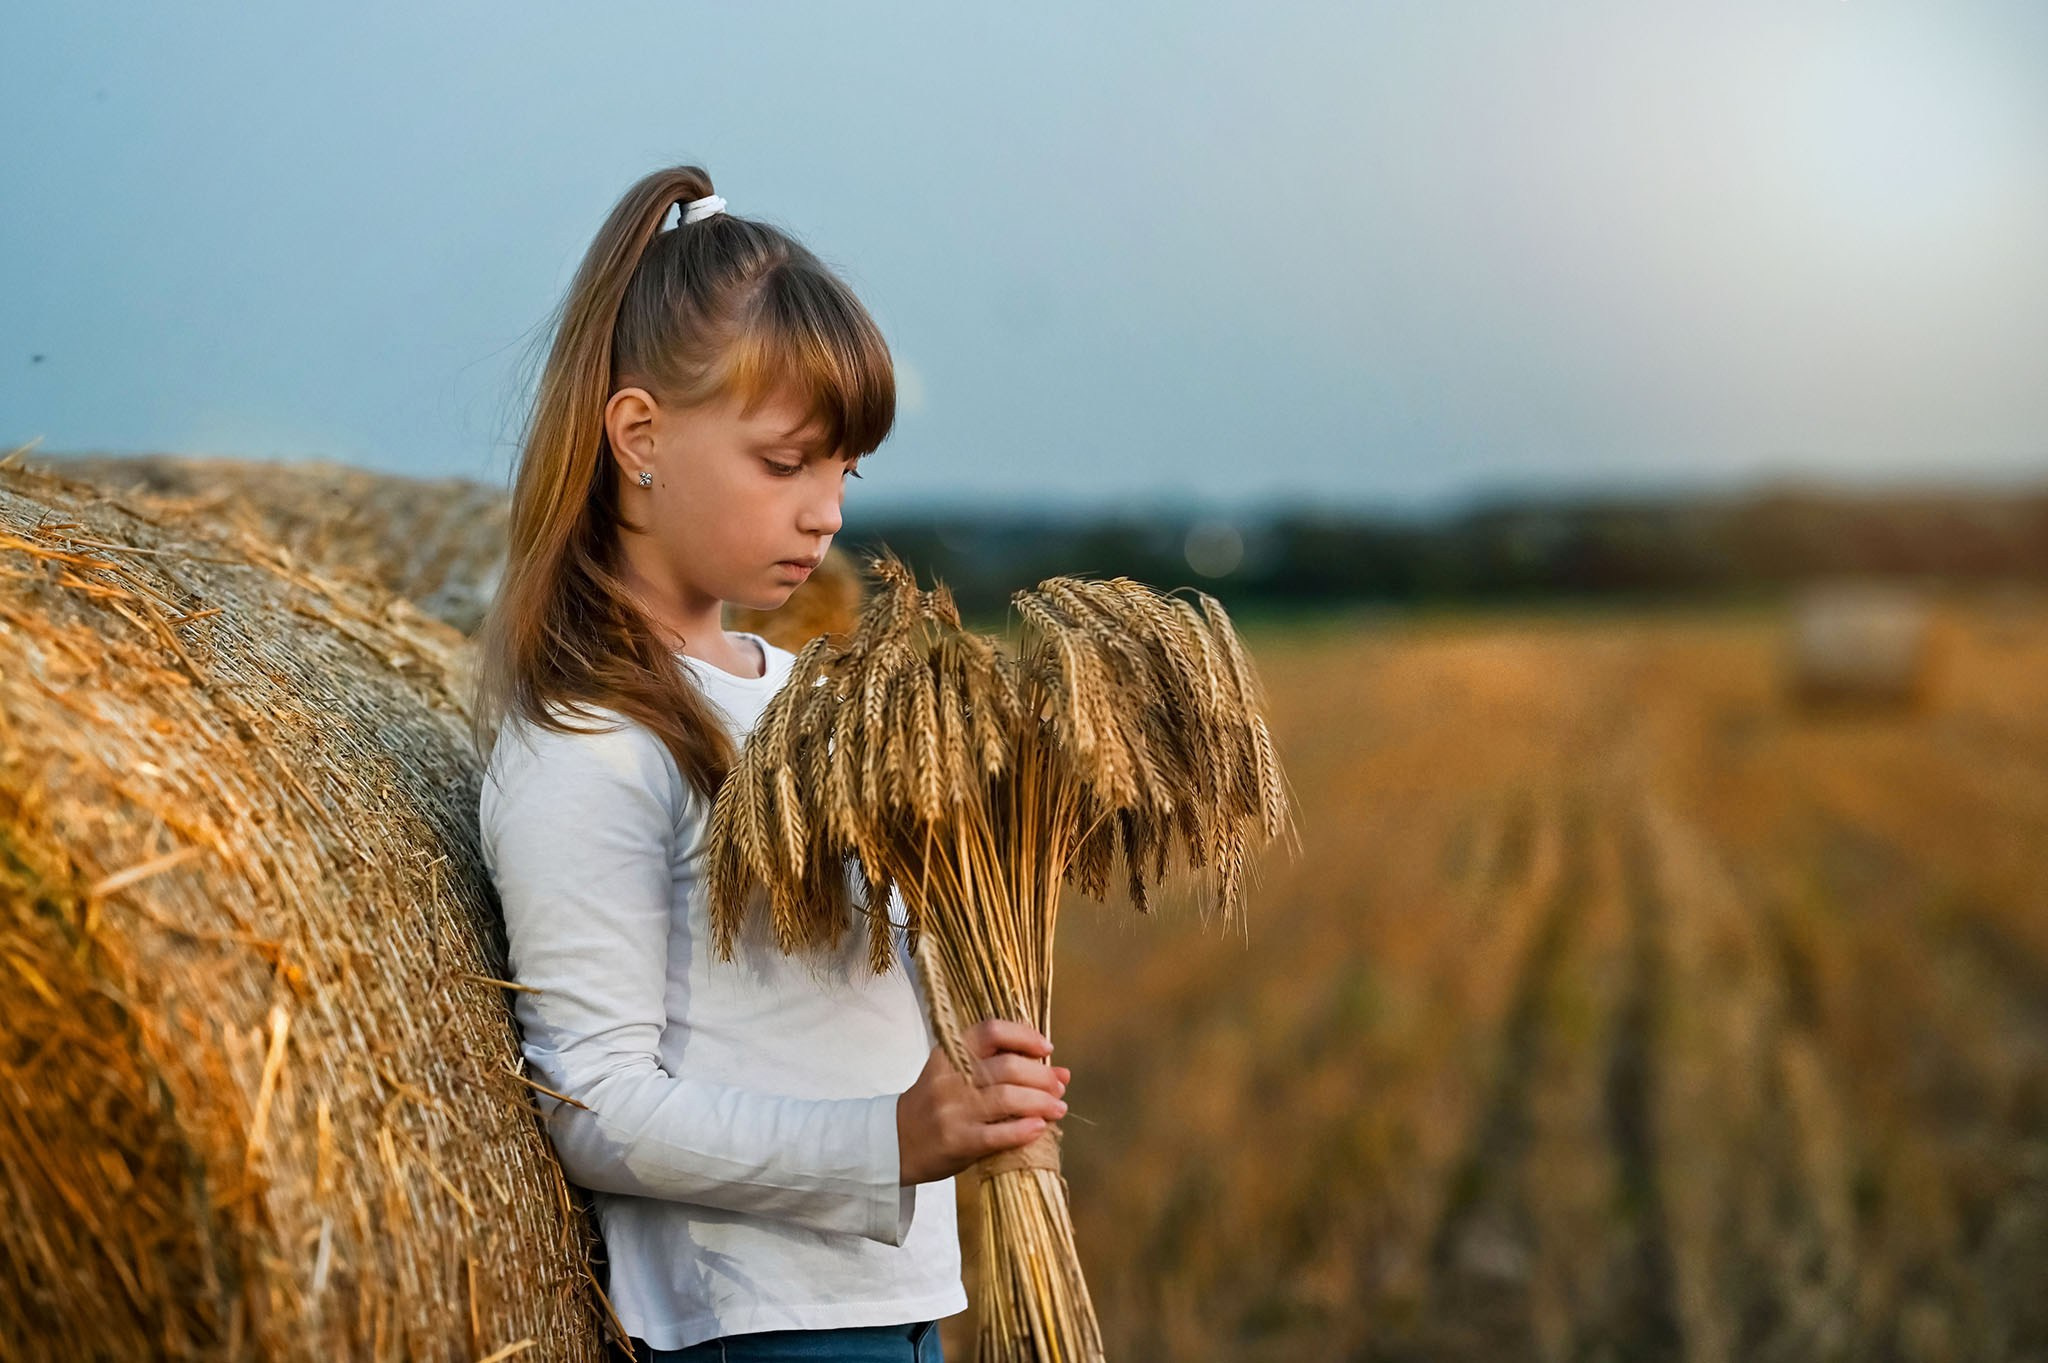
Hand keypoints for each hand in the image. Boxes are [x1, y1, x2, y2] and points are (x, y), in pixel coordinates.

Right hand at [896, 1017, 1072, 1185]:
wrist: (894, 1142)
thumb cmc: (934, 1104)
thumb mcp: (954, 1073)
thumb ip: (1000, 1067)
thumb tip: (1060, 1071)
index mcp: (950, 1053)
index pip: (991, 1031)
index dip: (1024, 1036)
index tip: (1046, 1048)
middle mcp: (950, 1077)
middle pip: (1008, 1067)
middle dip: (1042, 1076)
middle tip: (1059, 1086)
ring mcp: (952, 1110)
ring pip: (1007, 1098)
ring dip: (1041, 1103)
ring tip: (1058, 1108)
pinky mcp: (957, 1141)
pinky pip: (998, 1134)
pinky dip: (1024, 1130)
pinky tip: (1039, 1129)